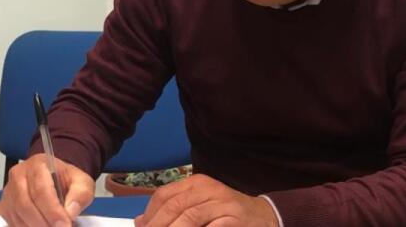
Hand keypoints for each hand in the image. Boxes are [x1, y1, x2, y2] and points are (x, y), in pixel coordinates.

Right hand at [0, 153, 94, 226]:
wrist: (56, 178)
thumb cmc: (68, 180)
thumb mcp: (82, 182)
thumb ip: (80, 194)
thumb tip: (70, 212)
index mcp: (38, 164)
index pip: (41, 190)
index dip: (52, 210)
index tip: (64, 225)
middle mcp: (18, 176)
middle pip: (25, 204)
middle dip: (43, 223)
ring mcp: (9, 192)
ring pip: (17, 216)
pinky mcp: (5, 207)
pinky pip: (12, 222)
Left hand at [134, 174, 278, 226]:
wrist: (265, 217)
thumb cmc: (228, 214)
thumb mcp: (200, 206)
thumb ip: (173, 211)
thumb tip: (140, 221)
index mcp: (198, 183)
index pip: (164, 195)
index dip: (149, 216)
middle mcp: (209, 190)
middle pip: (173, 206)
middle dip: (156, 226)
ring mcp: (223, 205)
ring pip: (188, 218)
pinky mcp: (233, 221)